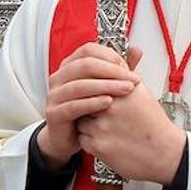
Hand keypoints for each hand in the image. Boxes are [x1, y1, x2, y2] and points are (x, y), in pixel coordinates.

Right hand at [38, 43, 140, 168]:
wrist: (68, 138)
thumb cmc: (87, 112)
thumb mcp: (105, 87)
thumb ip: (118, 69)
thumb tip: (136, 50)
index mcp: (70, 67)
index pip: (88, 51)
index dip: (110, 56)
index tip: (128, 67)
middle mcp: (59, 78)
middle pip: (84, 65)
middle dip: (112, 71)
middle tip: (133, 79)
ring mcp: (54, 96)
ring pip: (80, 85)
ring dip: (107, 86)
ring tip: (127, 90)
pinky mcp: (54, 114)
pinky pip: (74, 106)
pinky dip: (93, 103)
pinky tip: (109, 103)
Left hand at [72, 46, 186, 184]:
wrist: (165, 153)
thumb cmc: (152, 123)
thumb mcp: (141, 93)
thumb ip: (123, 74)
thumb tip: (111, 57)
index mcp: (121, 90)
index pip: (92, 81)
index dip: (93, 90)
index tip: (100, 96)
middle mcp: (110, 106)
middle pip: (84, 100)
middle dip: (90, 107)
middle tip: (106, 115)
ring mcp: (102, 127)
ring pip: (80, 120)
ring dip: (90, 125)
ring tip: (111, 129)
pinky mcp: (97, 146)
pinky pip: (82, 139)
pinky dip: (91, 140)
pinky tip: (109, 141)